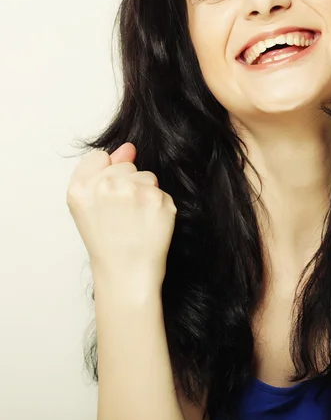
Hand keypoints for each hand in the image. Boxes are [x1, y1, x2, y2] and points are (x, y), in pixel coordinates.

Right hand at [66, 142, 176, 288]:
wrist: (127, 272)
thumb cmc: (106, 241)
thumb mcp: (88, 206)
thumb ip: (102, 171)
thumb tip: (128, 147)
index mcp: (80, 188)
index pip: (99, 157)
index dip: (105, 176)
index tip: (105, 198)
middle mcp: (107, 186)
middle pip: (126, 165)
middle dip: (127, 184)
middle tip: (121, 214)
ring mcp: (135, 192)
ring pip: (147, 176)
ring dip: (144, 193)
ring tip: (135, 219)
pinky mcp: (159, 200)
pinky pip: (161, 191)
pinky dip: (158, 205)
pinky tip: (149, 223)